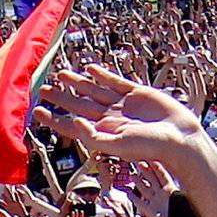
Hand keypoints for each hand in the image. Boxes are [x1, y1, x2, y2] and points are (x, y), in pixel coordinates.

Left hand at [36, 67, 206, 171]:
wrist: (178, 137)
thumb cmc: (149, 147)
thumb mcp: (118, 145)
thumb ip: (93, 137)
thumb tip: (72, 122)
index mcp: (101, 132)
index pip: (71, 124)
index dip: (54, 118)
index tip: (37, 111)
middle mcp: (108, 118)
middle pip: (78, 105)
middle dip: (61, 98)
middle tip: (43, 89)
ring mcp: (121, 104)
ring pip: (93, 91)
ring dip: (76, 83)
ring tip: (60, 73)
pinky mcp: (135, 93)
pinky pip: (114, 82)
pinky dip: (101, 75)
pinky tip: (89, 69)